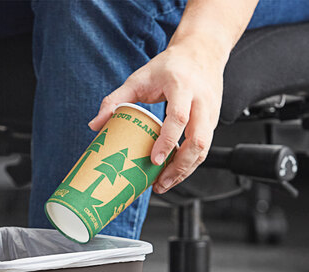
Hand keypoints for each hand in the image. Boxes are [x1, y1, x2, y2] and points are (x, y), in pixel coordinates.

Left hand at [88, 41, 226, 193]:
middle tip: (159, 182)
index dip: (167, 141)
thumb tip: (94, 126)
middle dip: (179, 166)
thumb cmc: (169, 66)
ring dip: (185, 171)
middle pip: (198, 140)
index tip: (154, 160)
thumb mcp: (138, 78)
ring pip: (204, 149)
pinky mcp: (214, 122)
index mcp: (182, 86)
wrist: (201, 51)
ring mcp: (211, 112)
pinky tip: (173, 174)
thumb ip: (115, 99)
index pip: (179, 118)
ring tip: (164, 184)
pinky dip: (189, 165)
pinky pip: (204, 149)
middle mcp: (201, 100)